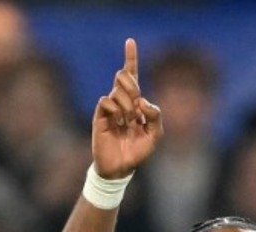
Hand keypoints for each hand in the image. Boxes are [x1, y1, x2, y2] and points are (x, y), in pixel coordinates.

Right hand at [91, 38, 161, 178]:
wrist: (121, 166)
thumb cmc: (137, 150)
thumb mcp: (155, 134)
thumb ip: (155, 116)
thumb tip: (143, 101)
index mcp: (134, 102)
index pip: (132, 75)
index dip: (131, 58)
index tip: (130, 41)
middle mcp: (121, 101)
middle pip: (123, 76)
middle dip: (133, 87)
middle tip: (137, 110)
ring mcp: (109, 107)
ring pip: (118, 91)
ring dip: (128, 107)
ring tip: (128, 123)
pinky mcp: (99, 115)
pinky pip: (106, 101)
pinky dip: (116, 111)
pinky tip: (118, 123)